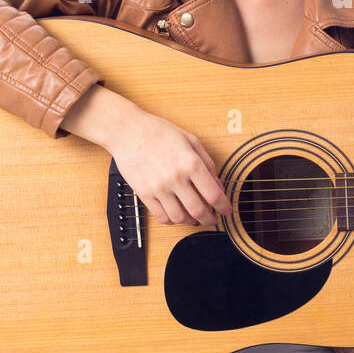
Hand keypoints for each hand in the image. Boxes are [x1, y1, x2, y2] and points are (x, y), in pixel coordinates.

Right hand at [106, 110, 230, 227]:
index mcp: (191, 163)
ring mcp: (158, 188)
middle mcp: (176, 177)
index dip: (224, 207)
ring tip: (194, 218)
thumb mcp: (191, 140)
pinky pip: (161, 216)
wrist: (127, 130)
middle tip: (212, 220)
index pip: (213, 194)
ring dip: (190, 222)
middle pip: (198, 211)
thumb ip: (207, 163)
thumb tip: (218, 184)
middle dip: (209, 219)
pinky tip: (176, 215)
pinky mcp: (144, 194)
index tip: (227, 211)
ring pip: (180, 218)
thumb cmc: (159, 132)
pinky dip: (172, 220)